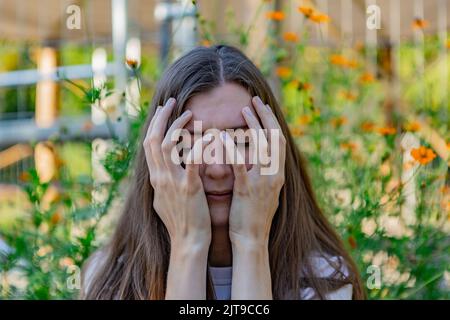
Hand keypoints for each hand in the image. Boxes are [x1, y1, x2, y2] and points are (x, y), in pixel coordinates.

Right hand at [143, 97, 211, 248]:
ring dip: (176, 126)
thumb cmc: (182, 221)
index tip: (163, 112)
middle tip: (170, 102)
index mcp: (155, 179)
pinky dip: (198, 146)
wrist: (188, 242)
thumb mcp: (164, 200)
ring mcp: (172, 182)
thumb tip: (160, 171)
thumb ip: (162, 182)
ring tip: (189, 113)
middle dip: (160, 118)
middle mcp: (159, 177)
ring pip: (166, 145)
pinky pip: (191, 161)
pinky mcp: (188, 188)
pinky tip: (207, 135)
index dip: (155, 126)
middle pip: (152, 139)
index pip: (149, 145)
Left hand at [221, 96, 285, 246]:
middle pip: (275, 138)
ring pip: (263, 146)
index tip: (262, 106)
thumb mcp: (264, 190)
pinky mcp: (247, 190)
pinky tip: (224, 136)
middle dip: (266, 116)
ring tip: (243, 110)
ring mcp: (262, 182)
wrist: (252, 240)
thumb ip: (263, 172)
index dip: (272, 122)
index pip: (279, 141)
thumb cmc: (253, 215)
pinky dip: (234, 149)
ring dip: (254, 125)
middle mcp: (274, 175)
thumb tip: (259, 156)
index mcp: (277, 174)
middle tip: (254, 101)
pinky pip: (241, 165)